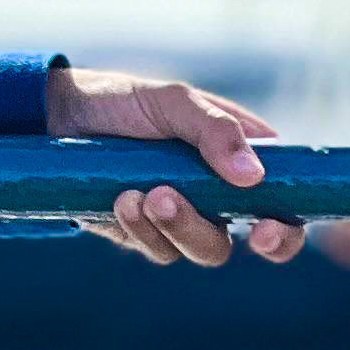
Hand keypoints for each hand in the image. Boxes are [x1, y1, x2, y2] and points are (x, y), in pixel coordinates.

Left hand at [45, 60, 306, 268]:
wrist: (62, 115)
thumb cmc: (128, 101)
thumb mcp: (173, 100)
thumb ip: (215, 129)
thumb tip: (252, 175)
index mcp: (242, 161)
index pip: (285, 206)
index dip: (287, 229)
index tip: (266, 231)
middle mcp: (220, 196)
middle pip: (241, 242)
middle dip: (204, 230)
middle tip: (169, 202)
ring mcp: (182, 218)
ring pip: (198, 249)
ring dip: (170, 224)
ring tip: (139, 191)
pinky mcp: (144, 233)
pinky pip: (154, 248)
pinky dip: (138, 227)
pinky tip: (120, 198)